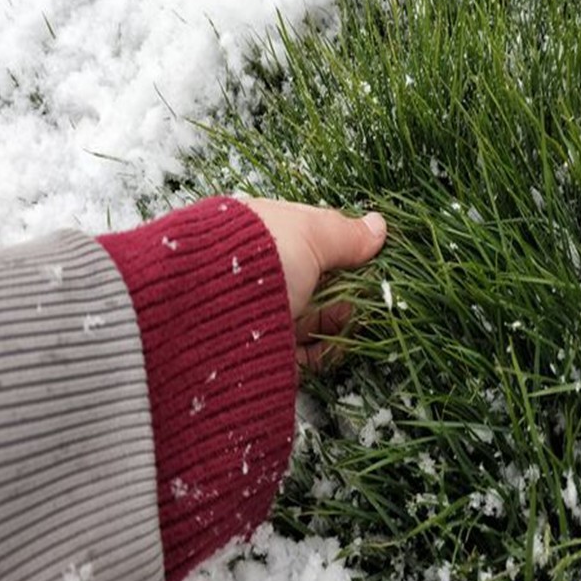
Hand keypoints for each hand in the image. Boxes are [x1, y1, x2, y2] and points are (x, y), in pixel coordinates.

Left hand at [239, 197, 386, 368]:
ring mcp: (258, 314)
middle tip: (371, 294)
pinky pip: (301, 354)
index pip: (312, 239)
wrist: (202, 317)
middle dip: (347, 290)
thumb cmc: (252, 260)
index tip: (372, 259)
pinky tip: (340, 346)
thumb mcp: (307, 235)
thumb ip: (345, 234)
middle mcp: (258, 273)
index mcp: (262, 233)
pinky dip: (324, 352)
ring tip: (359, 321)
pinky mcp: (260, 353)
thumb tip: (378, 226)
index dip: (345, 249)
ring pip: (311, 319)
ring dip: (340, 321)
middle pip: (316, 282)